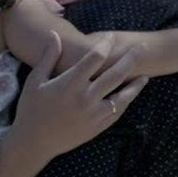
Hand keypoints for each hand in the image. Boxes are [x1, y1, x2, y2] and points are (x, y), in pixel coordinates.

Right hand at [7, 31, 146, 164]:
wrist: (34, 142)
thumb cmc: (31, 108)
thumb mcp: (35, 80)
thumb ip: (48, 57)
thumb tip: (55, 34)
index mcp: (70, 83)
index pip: (95, 58)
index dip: (105, 45)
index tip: (112, 37)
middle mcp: (86, 97)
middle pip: (115, 74)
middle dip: (130, 59)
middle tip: (143, 48)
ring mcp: (94, 114)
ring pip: (122, 96)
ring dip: (135, 85)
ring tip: (146, 75)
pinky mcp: (97, 127)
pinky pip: (117, 112)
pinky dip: (126, 102)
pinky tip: (131, 96)